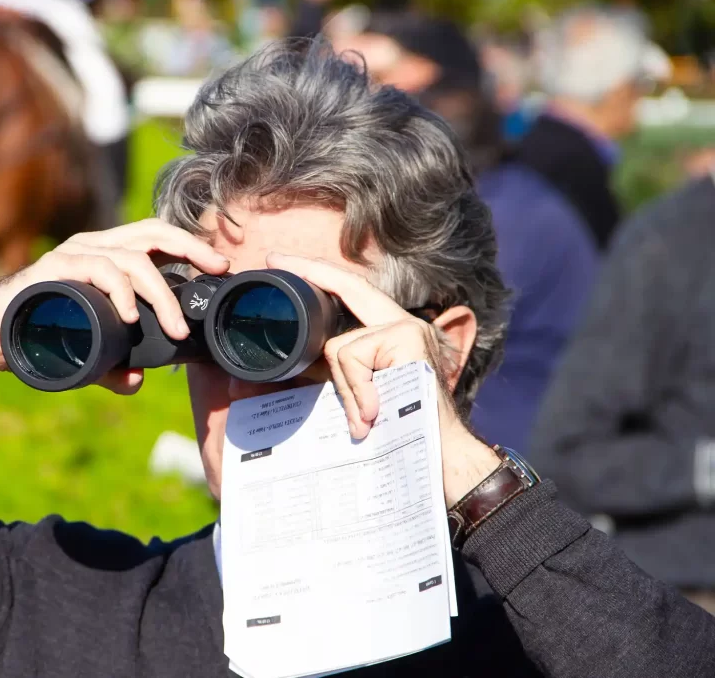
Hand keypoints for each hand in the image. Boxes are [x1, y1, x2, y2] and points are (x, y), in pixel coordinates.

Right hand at [0, 219, 229, 392]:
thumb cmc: (35, 335)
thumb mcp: (86, 351)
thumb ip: (113, 365)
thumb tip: (137, 381)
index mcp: (105, 257)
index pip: (155, 238)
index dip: (191, 247)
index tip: (220, 266)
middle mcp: (92, 247)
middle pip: (152, 234)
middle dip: (191, 250)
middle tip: (216, 271)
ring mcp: (72, 255)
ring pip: (132, 258)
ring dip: (160, 294)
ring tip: (175, 328)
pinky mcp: (54, 270)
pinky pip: (97, 269)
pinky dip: (120, 292)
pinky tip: (131, 317)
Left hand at [267, 253, 500, 506]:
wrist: (441, 457)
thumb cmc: (401, 433)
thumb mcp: (360, 398)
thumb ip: (335, 376)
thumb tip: (286, 367)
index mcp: (392, 337)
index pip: (353, 295)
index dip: (321, 275)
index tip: (287, 262)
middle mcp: (403, 324)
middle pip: (348, 287)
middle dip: (308, 268)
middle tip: (273, 256)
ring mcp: (407, 328)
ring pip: (339, 347)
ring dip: (344, 389)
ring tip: (366, 419)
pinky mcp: (406, 338)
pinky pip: (352, 359)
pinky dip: (355, 390)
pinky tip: (373, 413)